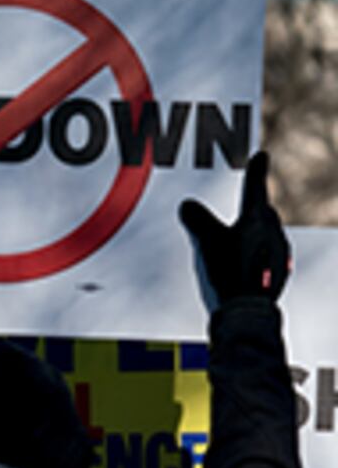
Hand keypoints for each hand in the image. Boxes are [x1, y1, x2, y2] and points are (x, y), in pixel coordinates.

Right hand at [178, 151, 289, 309]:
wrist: (247, 312)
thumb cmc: (230, 273)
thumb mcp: (206, 242)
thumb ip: (197, 219)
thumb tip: (188, 205)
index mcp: (258, 219)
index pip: (255, 187)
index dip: (256, 170)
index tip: (261, 156)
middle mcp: (273, 233)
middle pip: (263, 211)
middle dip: (253, 204)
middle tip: (246, 198)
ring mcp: (278, 254)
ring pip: (266, 233)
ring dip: (253, 230)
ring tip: (237, 235)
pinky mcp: (276, 272)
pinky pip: (266, 252)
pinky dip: (255, 250)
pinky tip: (243, 261)